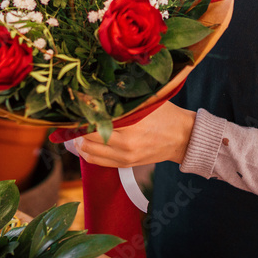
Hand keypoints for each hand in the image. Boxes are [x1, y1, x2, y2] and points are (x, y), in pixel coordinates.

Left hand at [72, 102, 194, 167]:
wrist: (184, 138)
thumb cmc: (166, 115)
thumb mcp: (146, 102)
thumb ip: (122, 101)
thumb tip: (97, 92)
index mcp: (131, 127)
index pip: (95, 122)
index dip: (82, 115)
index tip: (75, 106)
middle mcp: (126, 145)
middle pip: (87, 139)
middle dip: (77, 129)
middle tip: (74, 118)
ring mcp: (125, 157)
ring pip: (89, 153)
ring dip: (79, 142)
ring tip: (77, 130)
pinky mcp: (126, 164)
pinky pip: (98, 162)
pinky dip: (88, 152)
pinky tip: (86, 142)